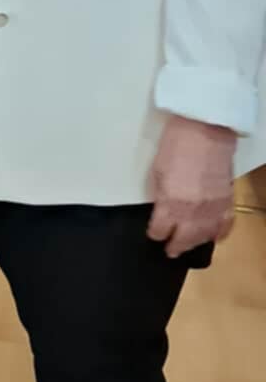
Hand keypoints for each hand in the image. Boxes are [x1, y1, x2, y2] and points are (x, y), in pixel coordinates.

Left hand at [147, 114, 236, 257]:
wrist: (206, 130)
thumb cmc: (176, 144)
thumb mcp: (157, 170)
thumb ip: (159, 194)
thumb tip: (159, 209)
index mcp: (171, 203)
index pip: (160, 230)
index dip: (155, 233)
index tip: (153, 233)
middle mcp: (192, 211)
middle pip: (184, 240)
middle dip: (175, 246)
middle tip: (170, 250)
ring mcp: (213, 209)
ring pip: (204, 237)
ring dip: (195, 242)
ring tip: (188, 245)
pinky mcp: (227, 202)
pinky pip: (224, 227)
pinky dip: (217, 233)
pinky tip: (212, 235)